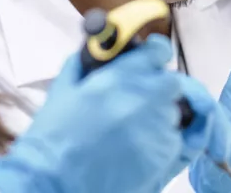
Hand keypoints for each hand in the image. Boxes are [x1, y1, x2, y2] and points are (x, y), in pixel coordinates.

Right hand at [0, 36, 224, 192]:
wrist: (55, 183)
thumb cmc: (53, 139)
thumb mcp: (63, 91)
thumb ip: (84, 65)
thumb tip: (97, 50)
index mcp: (122, 77)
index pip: (159, 50)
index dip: (155, 53)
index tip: (150, 59)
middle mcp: (148, 98)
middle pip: (172, 84)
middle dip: (159, 90)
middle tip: (138, 102)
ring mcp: (161, 128)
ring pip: (174, 112)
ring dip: (159, 117)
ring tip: (131, 131)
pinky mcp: (167, 156)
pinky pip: (177, 140)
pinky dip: (162, 142)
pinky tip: (137, 149)